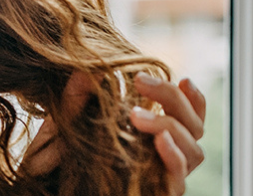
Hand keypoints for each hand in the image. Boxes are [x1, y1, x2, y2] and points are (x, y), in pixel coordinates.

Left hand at [22, 72, 206, 195]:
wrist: (58, 193)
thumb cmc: (66, 161)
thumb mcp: (69, 125)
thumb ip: (77, 99)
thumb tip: (88, 69)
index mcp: (157, 138)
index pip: (192, 117)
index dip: (194, 98)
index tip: (182, 78)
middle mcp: (167, 158)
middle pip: (194, 127)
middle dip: (172, 98)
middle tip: (140, 80)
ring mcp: (165, 177)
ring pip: (194, 151)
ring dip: (169, 125)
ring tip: (135, 115)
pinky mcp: (160, 194)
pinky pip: (179, 178)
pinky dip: (173, 156)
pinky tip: (159, 140)